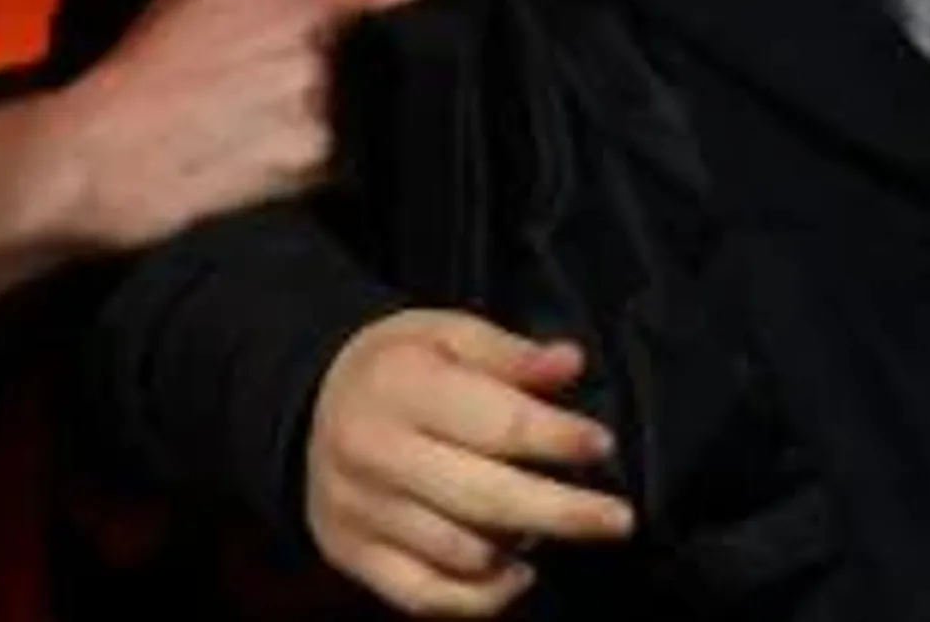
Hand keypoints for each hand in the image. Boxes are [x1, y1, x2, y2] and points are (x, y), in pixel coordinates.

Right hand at [51, 0, 439, 251]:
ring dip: (334, 107)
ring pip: (356, 104)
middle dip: (351, 55)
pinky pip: (338, 153)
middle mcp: (316, 50)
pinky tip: (278, 150)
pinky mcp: (314, 171)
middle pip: (374, 48)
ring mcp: (319, 115)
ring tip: (279, 115)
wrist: (99, 161)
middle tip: (303, 67)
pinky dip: (320, 151)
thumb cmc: (140, 71)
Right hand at [308, 310, 636, 615]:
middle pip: (482, 498)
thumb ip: (510, 354)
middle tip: (618, 519)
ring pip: (457, 552)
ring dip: (520, 547)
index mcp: (401, 386)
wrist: (311, 402)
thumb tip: (570, 364)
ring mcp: (360, 511)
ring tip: (556, 527)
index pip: (494, 423)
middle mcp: (374, 452)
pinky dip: (478, 598)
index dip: (555, 438)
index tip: (602, 446)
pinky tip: (517, 577)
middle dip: (561, 512)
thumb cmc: (398, 365)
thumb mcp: (447, 333)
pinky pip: (423, 596)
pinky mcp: (352, 554)